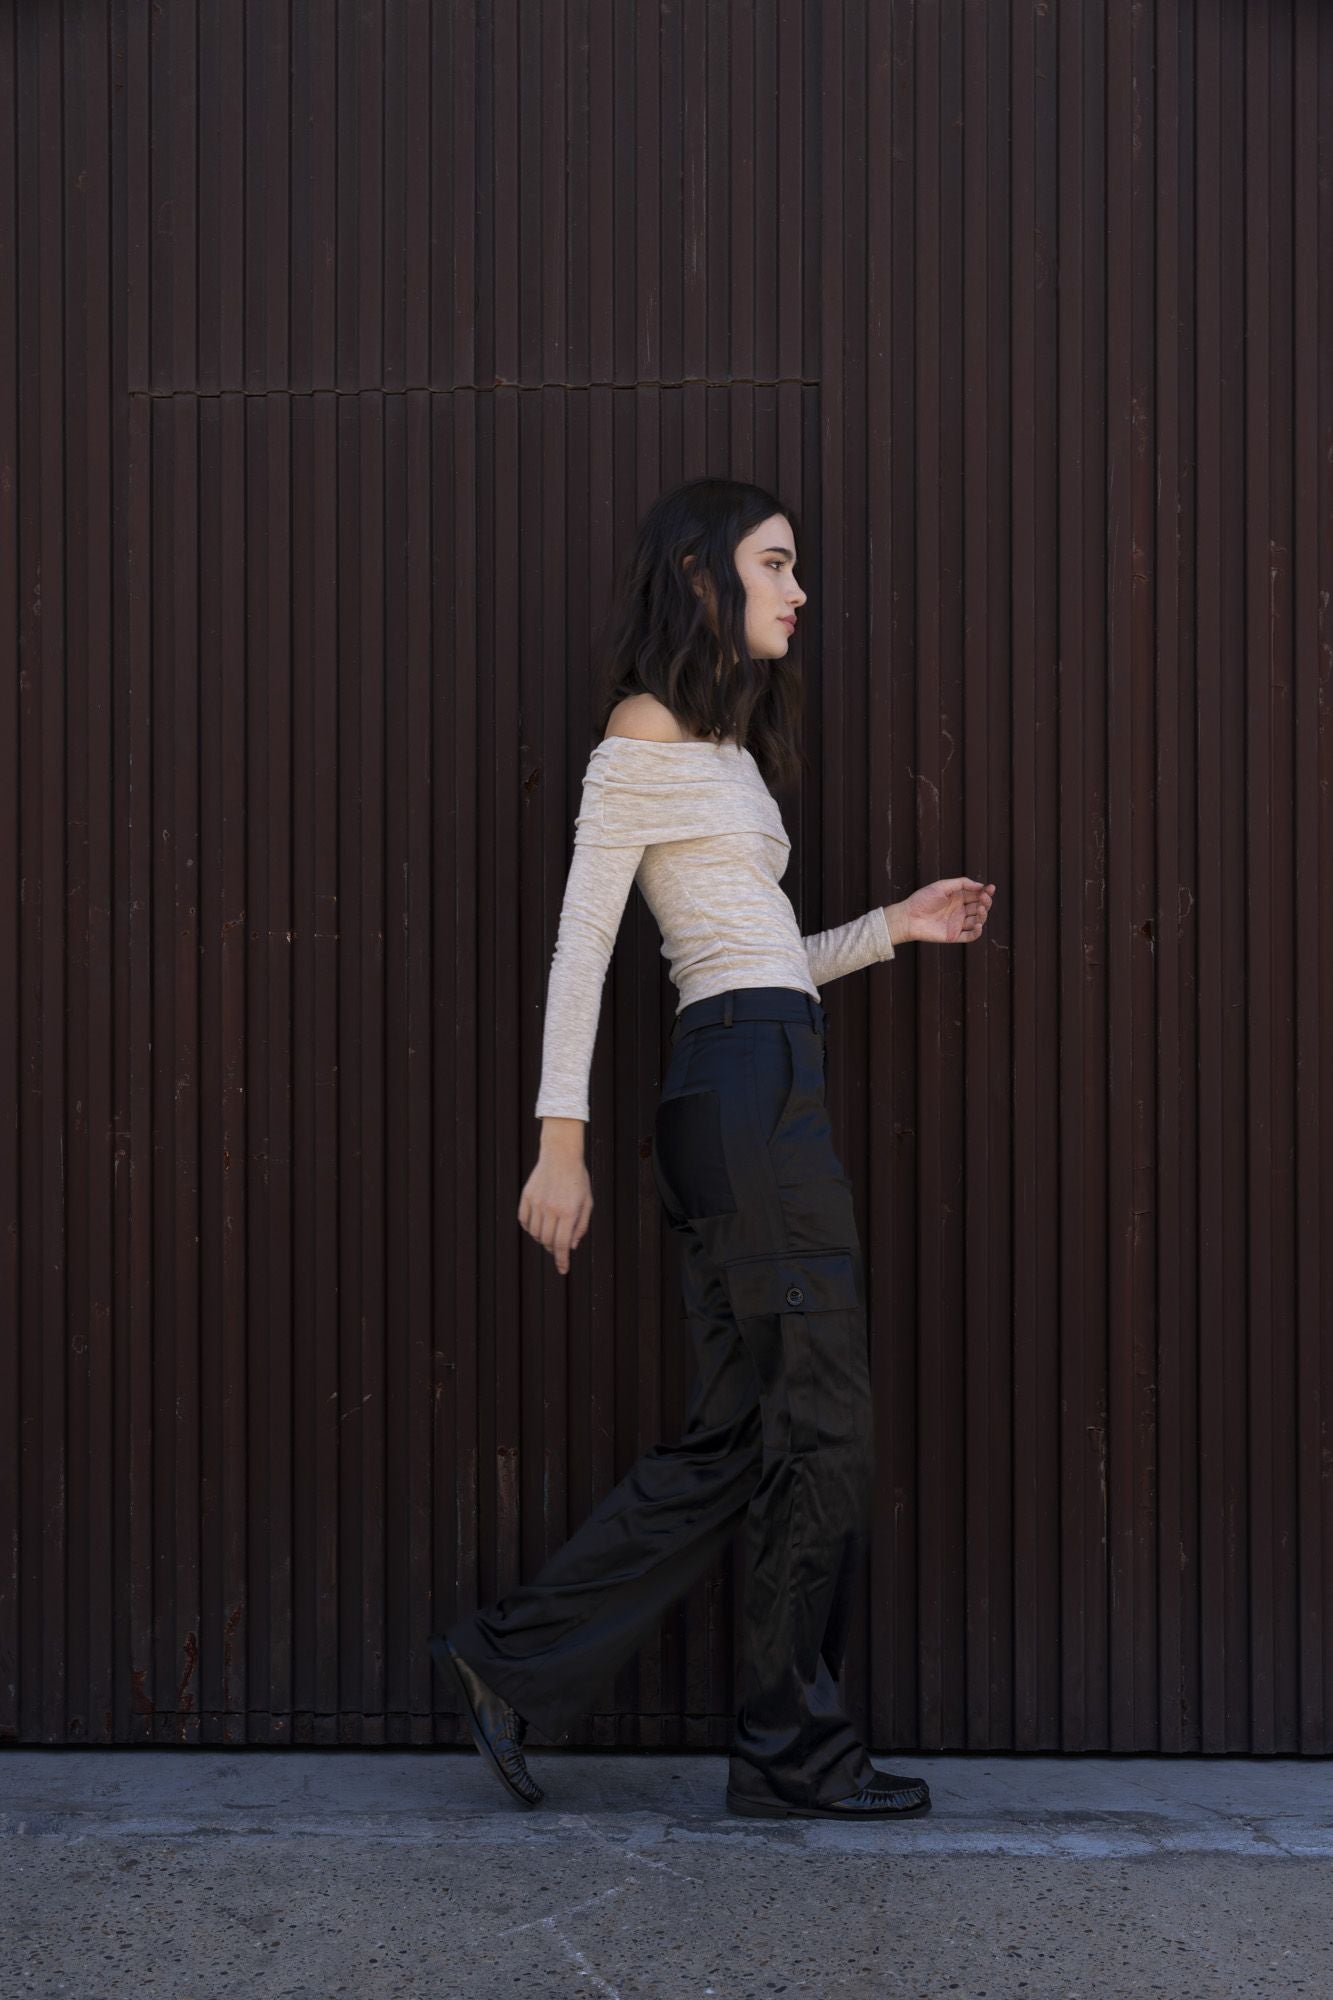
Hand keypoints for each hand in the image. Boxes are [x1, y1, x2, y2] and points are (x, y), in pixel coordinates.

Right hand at [518, 1151, 592, 1275]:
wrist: (561, 1156)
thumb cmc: (578, 1180)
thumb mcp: (587, 1203)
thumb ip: (581, 1226)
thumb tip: (570, 1246)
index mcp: (569, 1212)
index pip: (562, 1244)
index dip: (562, 1260)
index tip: (562, 1270)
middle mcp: (551, 1209)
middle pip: (547, 1241)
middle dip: (553, 1249)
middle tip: (558, 1247)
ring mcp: (537, 1202)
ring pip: (535, 1233)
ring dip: (543, 1239)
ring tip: (551, 1232)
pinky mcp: (527, 1197)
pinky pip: (524, 1221)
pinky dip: (531, 1228)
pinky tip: (538, 1225)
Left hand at [895, 877, 995, 944]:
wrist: (908, 917)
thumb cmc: (922, 899)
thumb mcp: (942, 886)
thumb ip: (962, 883)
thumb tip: (980, 885)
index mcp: (958, 898)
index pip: (977, 895)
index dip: (986, 892)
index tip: (991, 888)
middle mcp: (959, 910)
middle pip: (980, 907)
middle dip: (986, 902)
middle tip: (984, 898)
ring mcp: (957, 923)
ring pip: (978, 920)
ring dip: (983, 915)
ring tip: (979, 909)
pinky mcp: (954, 935)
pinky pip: (970, 936)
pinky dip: (977, 932)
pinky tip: (978, 924)